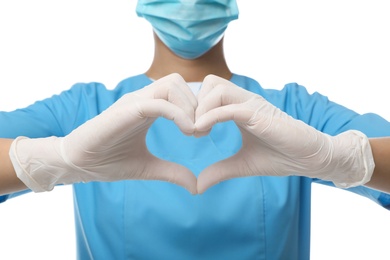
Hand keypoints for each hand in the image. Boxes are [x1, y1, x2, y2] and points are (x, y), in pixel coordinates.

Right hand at [10, 73, 197, 193]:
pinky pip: (159, 103)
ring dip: (188, 106)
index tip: (202, 132)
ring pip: (171, 84)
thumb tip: (195, 186)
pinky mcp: (126, 110)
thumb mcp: (147, 168)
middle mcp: (142, 100)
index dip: (196, 107)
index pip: (179, 90)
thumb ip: (172, 172)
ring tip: (192, 131)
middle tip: (200, 131)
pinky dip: (178, 114)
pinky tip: (187, 132)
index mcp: (148, 108)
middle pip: (178, 81)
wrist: (77, 163)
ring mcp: (133, 102)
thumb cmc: (107, 162)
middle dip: (196, 104)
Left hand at [195, 75, 373, 193]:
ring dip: (201, 109)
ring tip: (199, 132)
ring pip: (217, 88)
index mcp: (240, 108)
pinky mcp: (259, 114)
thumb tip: (197, 185)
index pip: (210, 91)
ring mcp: (252, 105)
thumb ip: (220, 171)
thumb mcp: (242, 165)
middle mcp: (245, 101)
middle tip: (192, 129)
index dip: (195, 107)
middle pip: (210, 82)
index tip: (191, 131)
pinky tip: (202, 131)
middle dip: (194, 103)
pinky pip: (229, 107)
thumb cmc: (281, 157)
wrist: (310, 158)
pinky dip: (211, 116)